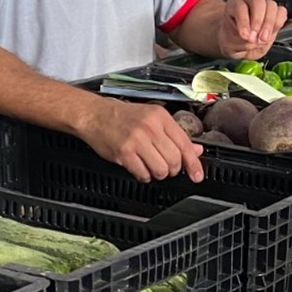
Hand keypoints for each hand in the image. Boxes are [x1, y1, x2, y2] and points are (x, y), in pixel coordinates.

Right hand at [82, 98, 203, 182]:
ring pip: (161, 170)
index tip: (197, 175)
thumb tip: (196, 150)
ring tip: (152, 167)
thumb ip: (175, 135)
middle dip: (173, 169)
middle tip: (166, 167)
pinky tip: (140, 168)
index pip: (184, 144)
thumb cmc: (123, 116)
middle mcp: (150, 127)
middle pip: (174, 160)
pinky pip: (143, 174)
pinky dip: (144, 176)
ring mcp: (136, 140)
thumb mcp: (152, 118)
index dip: (193, 163)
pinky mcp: (124, 152)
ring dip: (159, 174)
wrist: (95, 115)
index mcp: (160, 117)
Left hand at [218, 0, 286, 59]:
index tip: (245, 36)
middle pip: (258, 1)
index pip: (240, 6)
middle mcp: (249, 1)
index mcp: (234, 4)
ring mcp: (263, 6)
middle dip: (258, 21)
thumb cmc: (233, 40)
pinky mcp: (275, 13)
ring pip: (271, 6)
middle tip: (255, 38)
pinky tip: (271, 33)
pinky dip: (278, 23)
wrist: (241, 45)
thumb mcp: (231, 44)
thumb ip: (241, 39)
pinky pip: (281, 12)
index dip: (244, 21)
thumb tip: (252, 37)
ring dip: (269, 24)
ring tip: (263, 39)